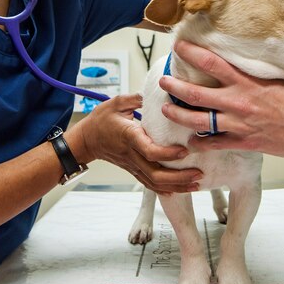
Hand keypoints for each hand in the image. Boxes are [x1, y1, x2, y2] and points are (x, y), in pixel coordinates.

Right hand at [70, 93, 200, 193]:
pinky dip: (165, 190)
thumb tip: (157, 92)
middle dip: (179, 177)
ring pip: (155, 183)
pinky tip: (179, 191)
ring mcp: (133, 165)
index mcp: (129, 137)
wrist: (85, 140)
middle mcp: (132, 155)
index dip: (168, 154)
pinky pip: (150, 184)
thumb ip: (137, 98)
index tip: (185, 151)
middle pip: (156, 174)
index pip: (150, 151)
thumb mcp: (117, 103)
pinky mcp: (134, 170)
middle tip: (198, 173)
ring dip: (177, 185)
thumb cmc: (100, 121)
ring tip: (196, 184)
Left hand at [158, 39, 283, 157]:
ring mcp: (238, 123)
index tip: (178, 46)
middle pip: (195, 92)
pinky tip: (191, 142)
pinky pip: (214, 144)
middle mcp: (238, 100)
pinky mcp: (243, 142)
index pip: (211, 62)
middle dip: (174, 87)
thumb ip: (260, 72)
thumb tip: (250, 61)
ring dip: (178, 115)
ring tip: (167, 110)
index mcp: (247, 80)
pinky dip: (200, 143)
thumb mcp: (280, 78)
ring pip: (198, 120)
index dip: (190, 53)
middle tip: (163, 82)